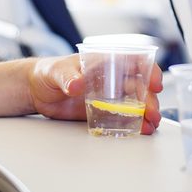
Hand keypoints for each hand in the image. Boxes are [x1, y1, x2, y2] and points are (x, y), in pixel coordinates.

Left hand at [29, 54, 162, 133]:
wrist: (36, 90)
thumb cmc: (48, 71)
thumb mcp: (56, 70)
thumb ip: (67, 77)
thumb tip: (77, 84)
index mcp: (105, 62)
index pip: (134, 61)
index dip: (149, 70)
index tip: (155, 84)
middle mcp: (111, 78)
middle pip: (139, 86)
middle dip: (149, 99)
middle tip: (152, 112)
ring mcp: (108, 95)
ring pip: (135, 102)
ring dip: (146, 112)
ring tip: (151, 124)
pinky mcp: (101, 111)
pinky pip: (122, 117)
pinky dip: (133, 123)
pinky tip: (140, 130)